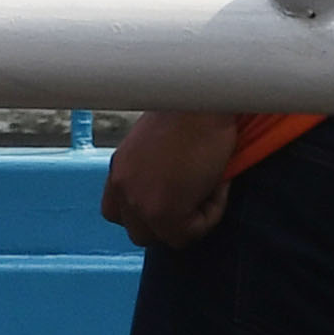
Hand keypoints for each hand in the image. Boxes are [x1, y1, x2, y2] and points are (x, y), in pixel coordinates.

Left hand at [99, 109, 239, 251]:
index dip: (142, 212)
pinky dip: (211, 212)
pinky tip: (218, 182)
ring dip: (189, 221)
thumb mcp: (155, 145)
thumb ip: (151, 172)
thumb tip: (174, 192)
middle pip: (138, 232)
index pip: (115, 211)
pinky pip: (193, 232)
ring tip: (208, 188)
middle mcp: (122, 188)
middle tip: (193, 197)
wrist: (202, 96)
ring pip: (165, 238)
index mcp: (118, 169)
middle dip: (166, 222)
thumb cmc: (188, 109)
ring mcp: (140, 203)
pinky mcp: (164, 213)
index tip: (170, 196)